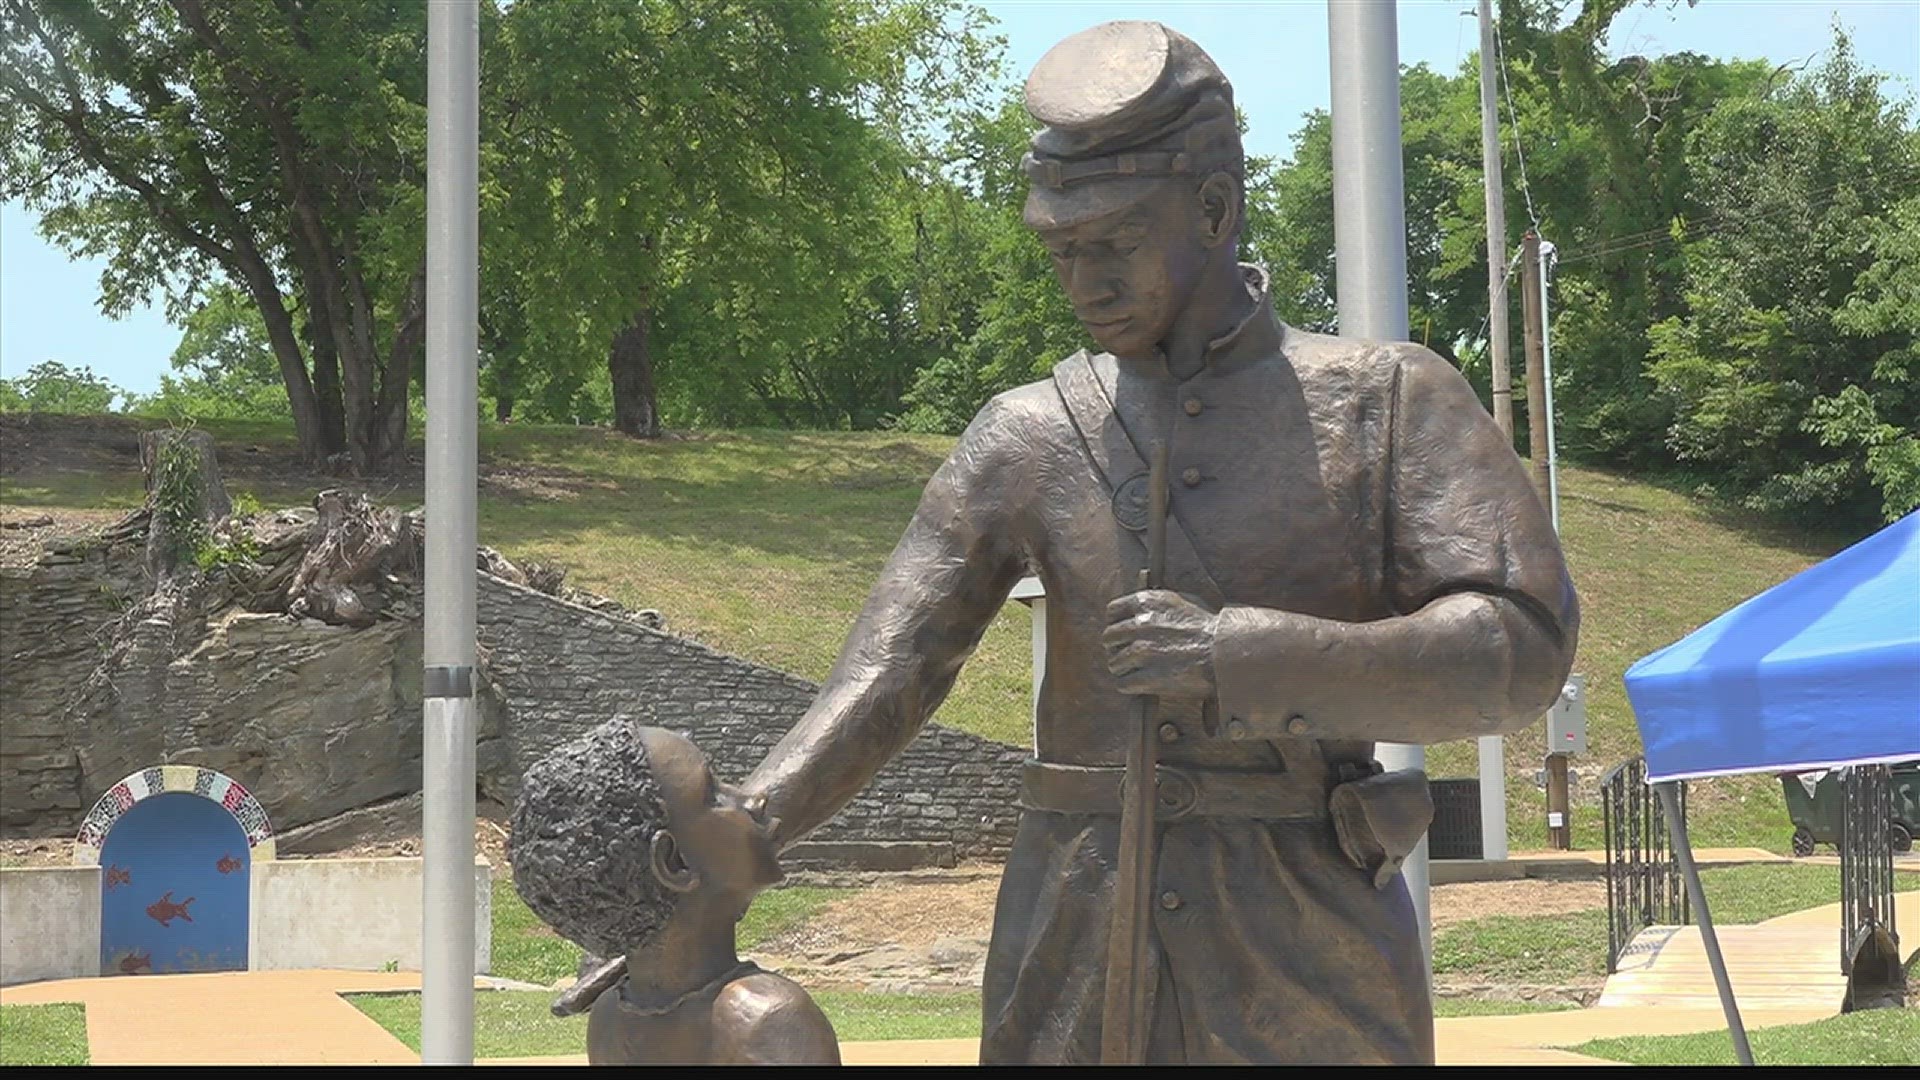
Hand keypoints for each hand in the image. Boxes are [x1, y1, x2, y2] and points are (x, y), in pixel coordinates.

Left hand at [1104, 589, 1218, 697]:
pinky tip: (1141, 684)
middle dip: (1117, 648)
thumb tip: (1138, 607)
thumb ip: (1156, 603)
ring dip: (1124, 669)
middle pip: (1109, 638)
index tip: (1122, 634)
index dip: (1116, 623)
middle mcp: (1140, 624)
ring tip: (1138, 671)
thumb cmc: (1210, 629)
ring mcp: (1142, 652)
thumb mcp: (1183, 602)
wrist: (1227, 654)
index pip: (1112, 611)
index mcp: (1147, 602)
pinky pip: (1123, 683)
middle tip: (1129, 656)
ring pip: (1114, 662)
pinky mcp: (1147, 676)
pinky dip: (1130, 685)